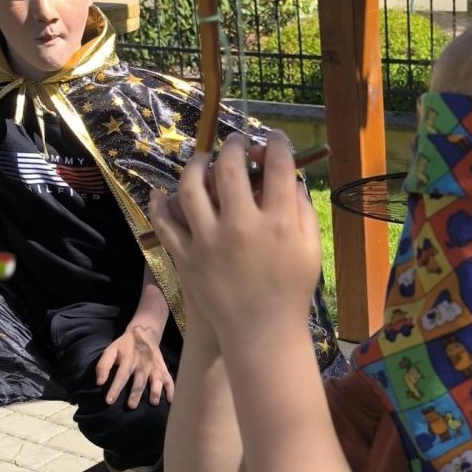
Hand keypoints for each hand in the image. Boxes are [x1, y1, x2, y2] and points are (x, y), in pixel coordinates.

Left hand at [95, 324, 174, 408]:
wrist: (144, 333)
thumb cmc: (124, 346)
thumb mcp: (110, 350)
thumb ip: (103, 365)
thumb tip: (99, 382)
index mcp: (128, 359)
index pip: (121, 376)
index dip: (115, 388)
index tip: (109, 401)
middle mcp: (142, 364)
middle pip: (139, 381)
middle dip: (135, 393)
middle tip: (131, 406)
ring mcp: (154, 367)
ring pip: (156, 380)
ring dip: (155, 391)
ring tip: (154, 402)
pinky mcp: (163, 369)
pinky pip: (169, 379)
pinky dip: (171, 389)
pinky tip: (170, 400)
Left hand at [150, 132, 319, 339]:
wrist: (261, 333)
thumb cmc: (291, 292)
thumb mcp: (311, 251)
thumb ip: (303, 211)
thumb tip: (290, 178)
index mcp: (278, 223)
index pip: (277, 166)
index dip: (276, 144)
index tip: (273, 138)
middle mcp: (241, 226)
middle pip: (230, 167)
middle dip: (233, 145)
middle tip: (236, 141)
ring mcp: (208, 241)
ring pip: (191, 187)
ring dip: (196, 164)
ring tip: (204, 160)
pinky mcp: (186, 257)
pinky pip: (166, 222)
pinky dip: (160, 203)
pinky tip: (164, 191)